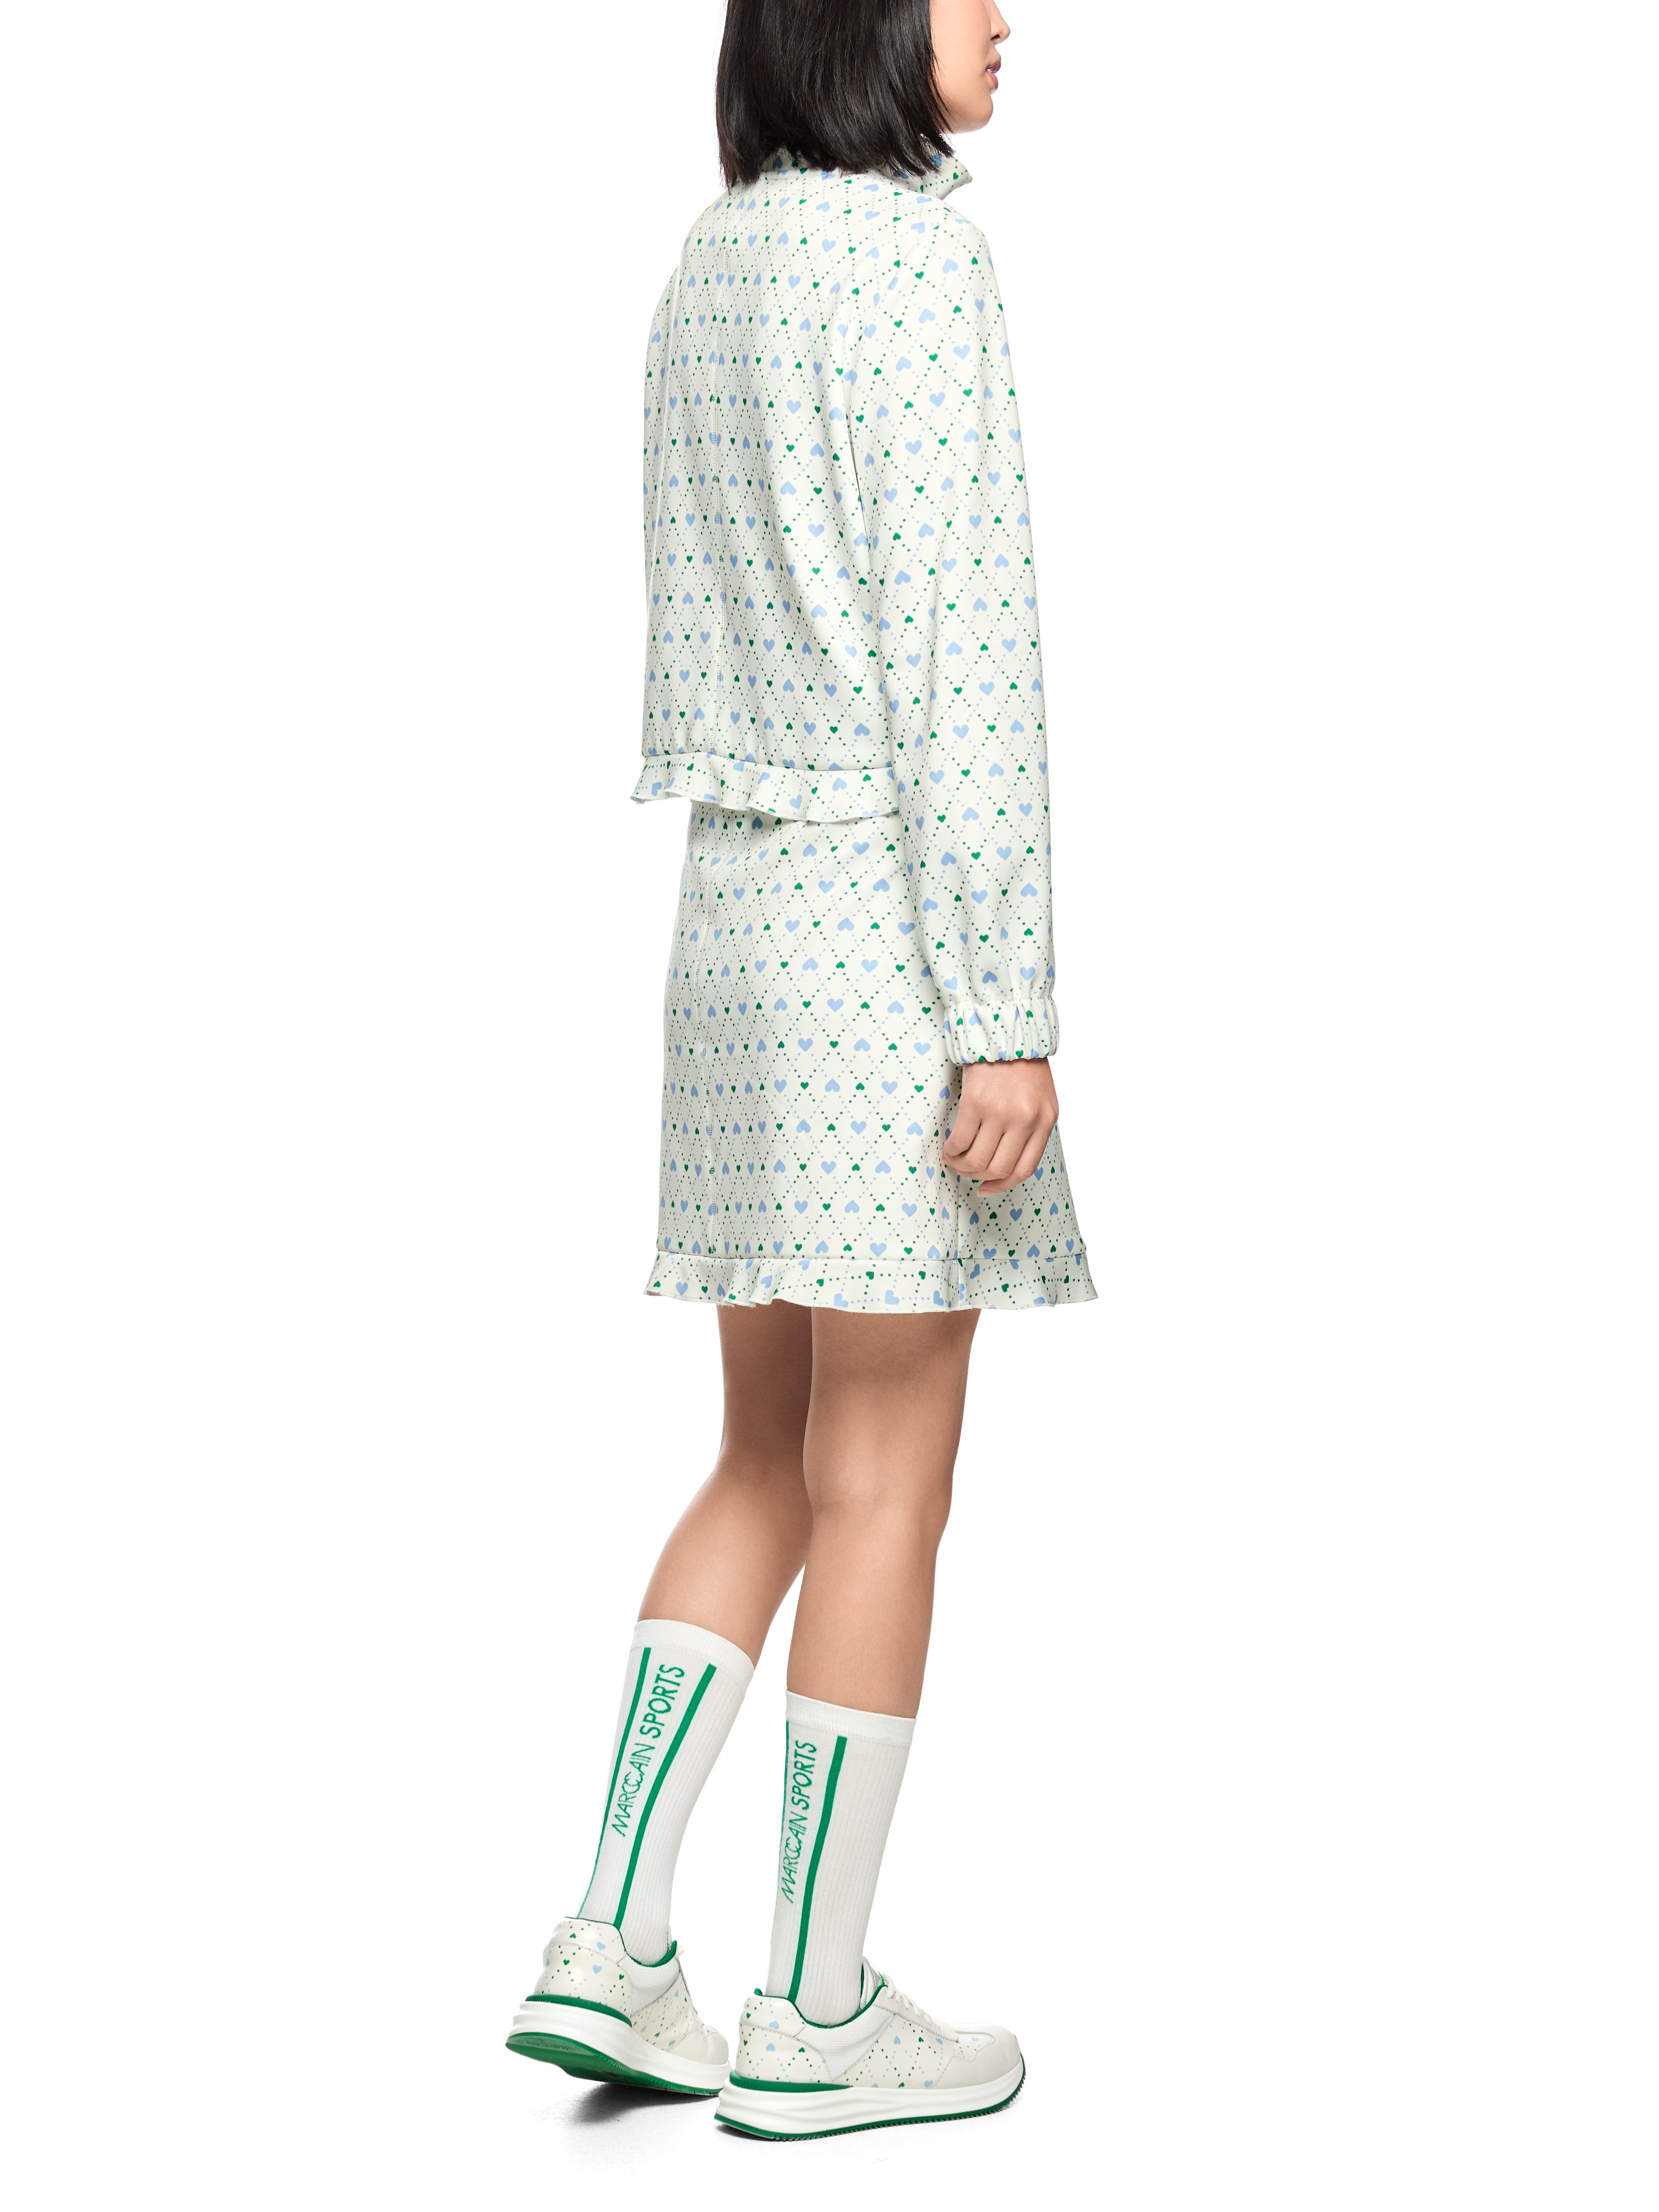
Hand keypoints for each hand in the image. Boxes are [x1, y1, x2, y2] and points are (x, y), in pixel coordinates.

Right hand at [941, 1059, 1059, 1193]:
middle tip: (966, 1171)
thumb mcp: (1040, 1100)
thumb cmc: (1022, 1066)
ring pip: (977, 1159)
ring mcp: (1000, 1112)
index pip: (1024, 1168)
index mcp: (1045, 1121)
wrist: (1006, 1033)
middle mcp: (1025, 1120)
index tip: (986, 1188)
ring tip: (954, 1159)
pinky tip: (949, 1148)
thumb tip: (1004, 1165)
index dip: (1002, 1185)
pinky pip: (960, 1140)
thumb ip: (1030, 1130)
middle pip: (999, 1168)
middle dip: (978, 1176)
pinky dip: (951, 1150)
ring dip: (961, 1166)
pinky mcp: (976, 1103)